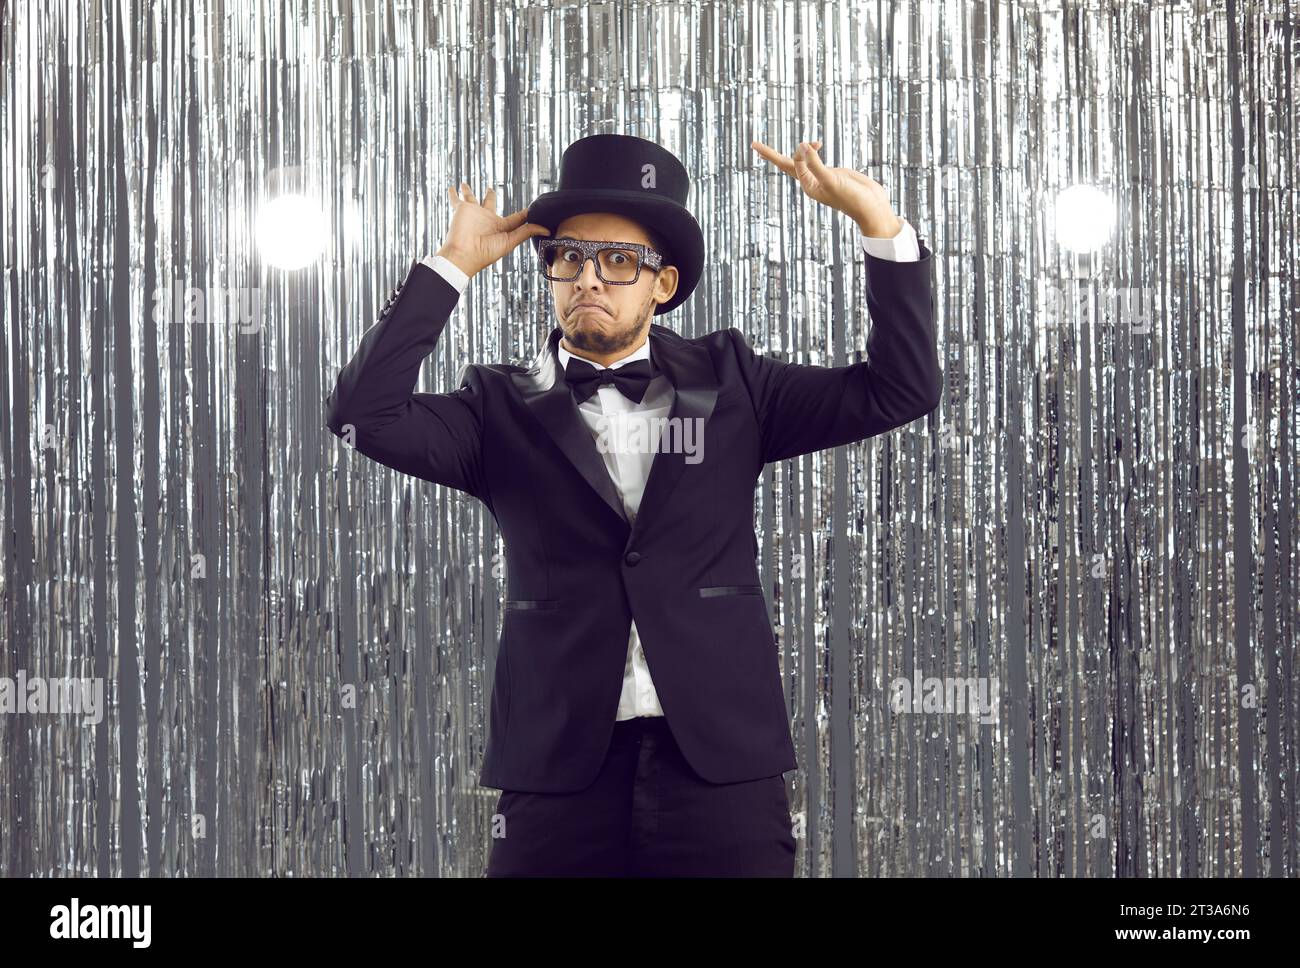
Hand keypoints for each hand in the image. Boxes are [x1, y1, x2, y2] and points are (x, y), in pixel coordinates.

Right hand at [435, 183, 551, 277]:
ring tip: (466, 184)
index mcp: (500, 227)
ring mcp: (474, 213)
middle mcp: (486, 219)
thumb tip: (546, 231)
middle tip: (491, 189)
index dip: (523, 214)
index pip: (515, 218)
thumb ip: (526, 232)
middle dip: (490, 195)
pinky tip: (452, 187)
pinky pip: (456, 199)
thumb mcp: (510, 242)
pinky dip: (453, 194)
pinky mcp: (462, 210)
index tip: (531, 209)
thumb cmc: (486, 253)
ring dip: (469, 191)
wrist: (464, 254)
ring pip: (472, 198)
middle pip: (490, 203)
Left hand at [751, 138, 902, 237]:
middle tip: (753, 143)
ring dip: (797, 150)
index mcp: (807, 186)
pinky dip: (812, 151)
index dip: (800, 151)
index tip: (814, 145)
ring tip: (795, 143)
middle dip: (770, 154)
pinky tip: (816, 145)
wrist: (870, 207)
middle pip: (786, 164)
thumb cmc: (851, 197)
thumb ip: (815, 163)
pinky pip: (815, 160)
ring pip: (801, 161)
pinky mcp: (832, 173)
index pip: (793, 163)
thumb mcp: (831, 179)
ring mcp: (821, 177)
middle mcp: (810, 182)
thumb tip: (802, 145)